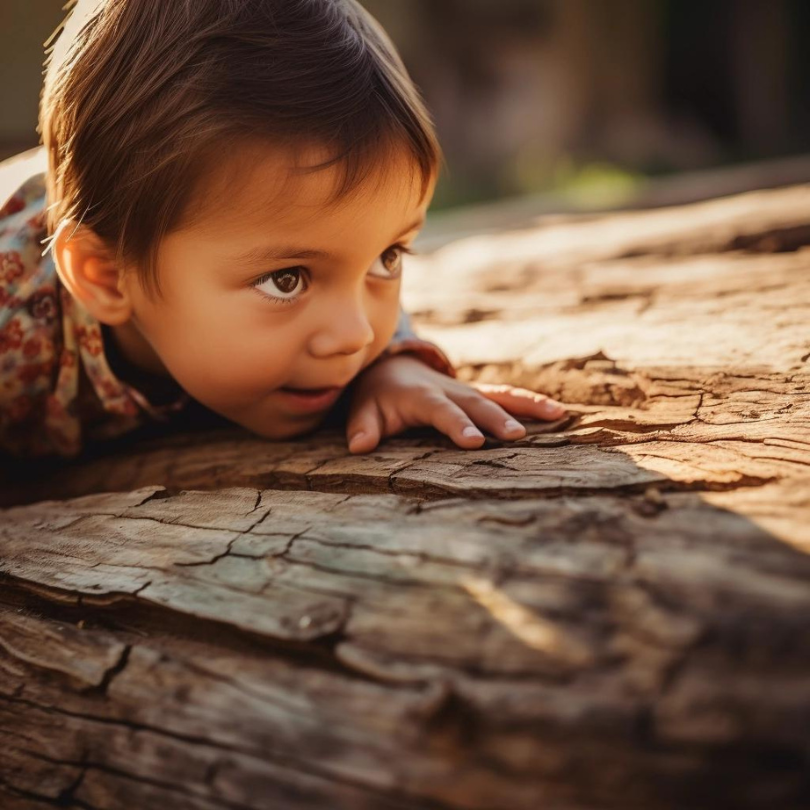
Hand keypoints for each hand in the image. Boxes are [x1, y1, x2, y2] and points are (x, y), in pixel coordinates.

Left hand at [346, 354, 566, 453]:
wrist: (390, 367)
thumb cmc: (377, 397)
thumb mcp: (363, 410)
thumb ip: (363, 427)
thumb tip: (360, 445)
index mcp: (420, 395)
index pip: (440, 410)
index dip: (456, 424)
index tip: (474, 441)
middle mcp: (448, 389)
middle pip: (475, 403)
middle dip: (495, 418)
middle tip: (516, 435)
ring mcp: (466, 389)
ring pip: (497, 395)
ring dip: (525, 405)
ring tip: (556, 415)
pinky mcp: (477, 393)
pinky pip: (506, 395)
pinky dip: (530, 402)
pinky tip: (559, 412)